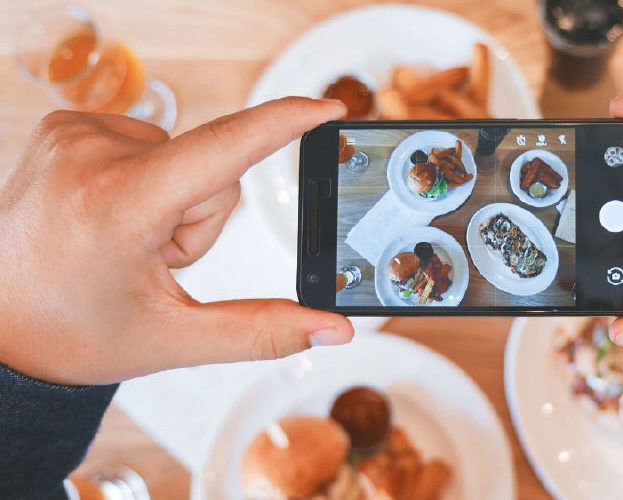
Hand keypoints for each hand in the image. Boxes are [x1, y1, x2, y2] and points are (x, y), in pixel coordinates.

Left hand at [0, 98, 353, 385]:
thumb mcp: (173, 339)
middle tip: (152, 260)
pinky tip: (110, 215)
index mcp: (119, 206)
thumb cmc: (72, 332)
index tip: (327, 107)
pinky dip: (146, 180)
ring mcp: (73, 134)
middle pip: (211, 169)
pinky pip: (148, 143)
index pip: (224, 150)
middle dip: (201, 218)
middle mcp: (91, 155)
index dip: (284, 124)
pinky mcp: (65, 126)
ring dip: (173, 200)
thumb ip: (263, 331)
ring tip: (125, 241)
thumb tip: (333, 330)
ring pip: (182, 156)